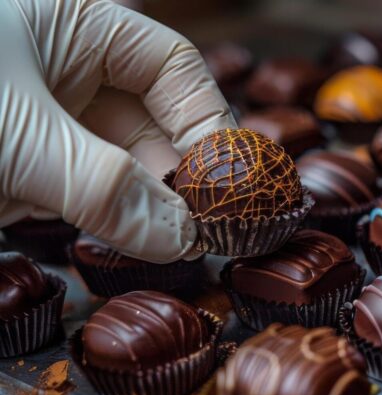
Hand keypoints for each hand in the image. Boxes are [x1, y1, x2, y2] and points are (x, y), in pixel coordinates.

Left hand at [0, 0, 234, 262]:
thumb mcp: (18, 135)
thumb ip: (102, 186)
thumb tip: (182, 238)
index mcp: (75, 28)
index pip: (174, 68)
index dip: (207, 122)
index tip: (228, 182)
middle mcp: (72, 74)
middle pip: (160, 124)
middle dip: (189, 176)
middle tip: (216, 227)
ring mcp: (53, 127)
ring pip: (130, 170)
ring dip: (161, 209)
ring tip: (191, 245)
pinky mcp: (33, 175)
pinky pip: (95, 201)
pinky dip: (123, 227)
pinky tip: (152, 248)